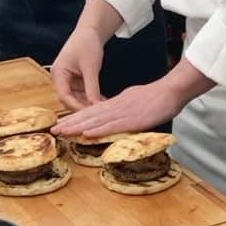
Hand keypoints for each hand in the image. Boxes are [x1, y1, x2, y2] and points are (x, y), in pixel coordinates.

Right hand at [51, 26, 105, 110]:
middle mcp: (61, 80)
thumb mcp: (90, 67)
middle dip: (83, 109)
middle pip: (70, 101)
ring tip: (104, 110)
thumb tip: (96, 107)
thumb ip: (92, 88)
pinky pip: (84, 96)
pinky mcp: (77, 83)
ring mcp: (69, 82)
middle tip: (99, 116)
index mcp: (59, 74)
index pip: (64, 97)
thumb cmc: (87, 44)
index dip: (77, 107)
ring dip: (90, 105)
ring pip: (78, 100)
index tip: (91, 115)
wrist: (90, 33)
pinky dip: (93, 99)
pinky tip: (105, 103)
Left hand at [52, 58, 214, 137]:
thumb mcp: (137, 102)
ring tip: (62, 132)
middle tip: (54, 129)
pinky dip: (97, 130)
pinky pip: (110, 126)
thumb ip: (126, 110)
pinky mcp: (130, 120)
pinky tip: (85, 133)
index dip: (77, 118)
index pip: (93, 111)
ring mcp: (122, 113)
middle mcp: (115, 107)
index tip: (65, 123)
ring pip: (95, 121)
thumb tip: (121, 118)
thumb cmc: (159, 98)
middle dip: (70, 122)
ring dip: (77, 127)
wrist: (171, 91)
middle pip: (88, 115)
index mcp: (116, 103)